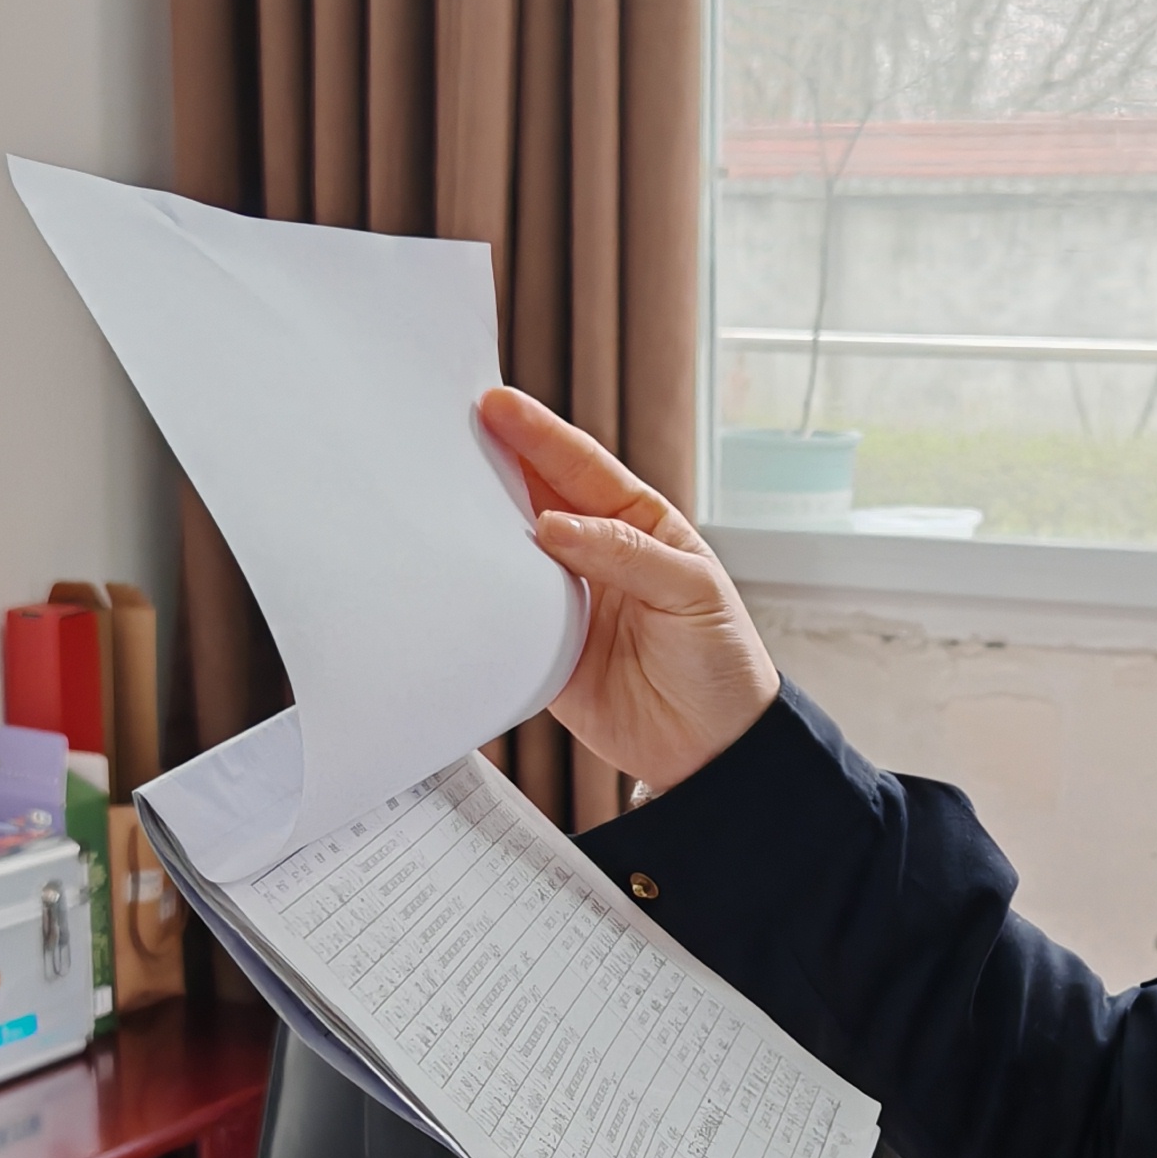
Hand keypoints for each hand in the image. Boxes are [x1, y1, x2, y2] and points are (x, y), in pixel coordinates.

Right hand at [479, 385, 780, 792]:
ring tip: (435, 490)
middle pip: (537, 498)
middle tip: (449, 430)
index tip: (496, 406)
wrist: (713, 751)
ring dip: (477, 524)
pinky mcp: (543, 649)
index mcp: (639, 525)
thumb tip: (552, 528)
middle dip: (495, 463)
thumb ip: (624, 556)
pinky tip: (450, 569)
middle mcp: (597, 555)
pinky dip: (477, 593)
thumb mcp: (690, 593)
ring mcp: (567, 600)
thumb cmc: (721, 662)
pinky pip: (503, 613)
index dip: (539, 435)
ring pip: (511, 550)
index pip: (582, 469)